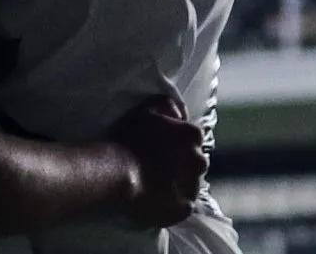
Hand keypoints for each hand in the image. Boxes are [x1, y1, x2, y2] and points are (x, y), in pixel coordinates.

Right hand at [106, 96, 206, 228]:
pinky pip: (182, 206)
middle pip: (195, 161)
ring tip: (156, 183)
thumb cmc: (128, 137)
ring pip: (191, 183)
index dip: (176, 141)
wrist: (116, 172)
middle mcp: (199, 160)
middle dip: (182, 162)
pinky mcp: (184, 208)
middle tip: (159, 164)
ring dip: (178, 182)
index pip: (192, 138)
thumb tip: (179, 113)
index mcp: (193, 135)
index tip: (160, 146)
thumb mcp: (146, 110)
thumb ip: (167, 107)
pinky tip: (156, 199)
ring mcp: (193, 186)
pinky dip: (173, 203)